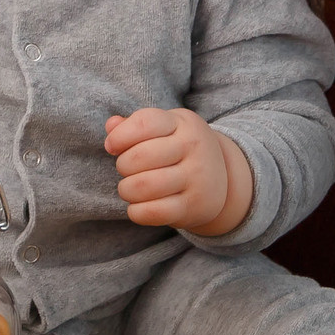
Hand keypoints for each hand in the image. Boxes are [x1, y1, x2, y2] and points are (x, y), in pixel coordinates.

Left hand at [103, 106, 252, 237]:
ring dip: (126, 190)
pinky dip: (137, 212)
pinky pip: (154, 212)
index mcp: (182, 123)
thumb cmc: (180, 149)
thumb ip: (135, 125)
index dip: (120, 136)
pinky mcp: (194, 206)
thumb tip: (111, 126)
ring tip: (129, 189)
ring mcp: (196, 177)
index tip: (112, 146)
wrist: (223, 177)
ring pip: (143, 186)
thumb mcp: (165, 128)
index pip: (145, 123)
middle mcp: (193, 147)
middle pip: (140, 156)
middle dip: (123, 165)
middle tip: (126, 170)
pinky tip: (137, 206)